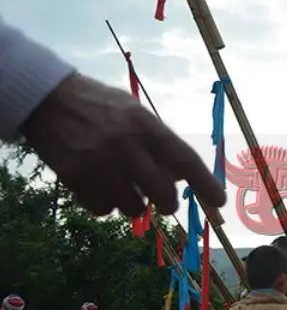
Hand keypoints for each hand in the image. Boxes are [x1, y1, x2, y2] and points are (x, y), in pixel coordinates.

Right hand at [20, 73, 226, 216]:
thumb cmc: (99, 106)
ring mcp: (100, 165)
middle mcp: (127, 147)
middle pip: (163, 194)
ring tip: (124, 185)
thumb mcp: (135, 112)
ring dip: (134, 203)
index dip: (205, 184)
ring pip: (133, 208)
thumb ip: (158, 141)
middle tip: (164, 202)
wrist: (45, 99)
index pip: (185, 160)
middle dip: (167, 203)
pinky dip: (106, 204)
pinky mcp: (75, 179)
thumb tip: (180, 176)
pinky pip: (103, 209)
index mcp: (146, 126)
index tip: (218, 202)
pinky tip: (101, 187)